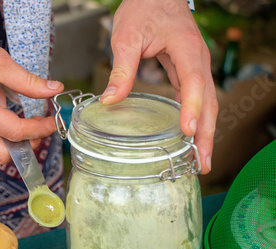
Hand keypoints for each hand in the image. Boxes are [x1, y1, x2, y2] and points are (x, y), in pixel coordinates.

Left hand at [101, 0, 217, 173]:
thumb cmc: (144, 9)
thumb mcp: (127, 37)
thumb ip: (121, 69)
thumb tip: (109, 101)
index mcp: (186, 48)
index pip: (194, 81)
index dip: (192, 107)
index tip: (188, 131)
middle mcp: (197, 60)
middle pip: (209, 100)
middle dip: (206, 133)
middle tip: (202, 163)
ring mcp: (195, 66)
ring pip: (206, 102)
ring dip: (204, 131)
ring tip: (199, 160)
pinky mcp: (188, 71)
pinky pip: (197, 98)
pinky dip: (196, 119)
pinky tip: (188, 136)